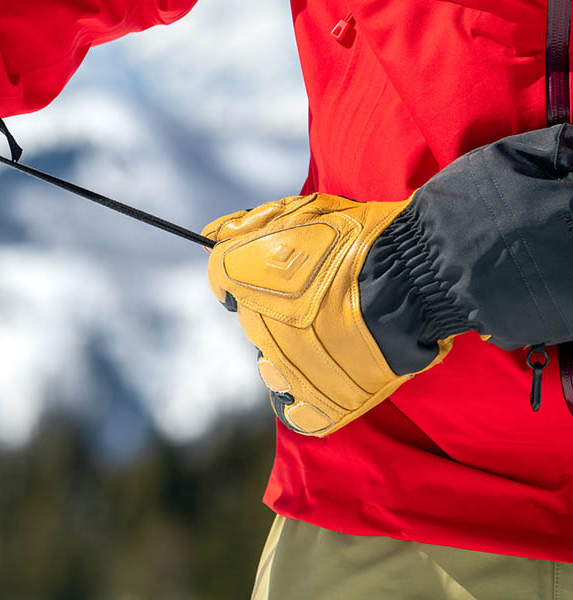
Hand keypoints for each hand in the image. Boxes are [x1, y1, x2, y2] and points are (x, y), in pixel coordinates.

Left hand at [204, 125, 572, 435]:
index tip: (274, 274)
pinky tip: (322, 384)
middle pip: (252, 324)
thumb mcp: (304, 211)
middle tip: (315, 302)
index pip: (223, 280)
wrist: (408, 276)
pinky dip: (305, 404)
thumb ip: (253, 224)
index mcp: (243, 277)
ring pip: (271, 368)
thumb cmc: (360, 237)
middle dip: (275, 314)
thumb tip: (214, 233)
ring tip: (323, 340)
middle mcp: (256, 325)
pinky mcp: (323, 399)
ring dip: (287, 356)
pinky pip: (300, 412)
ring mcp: (289, 365)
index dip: (248, 275)